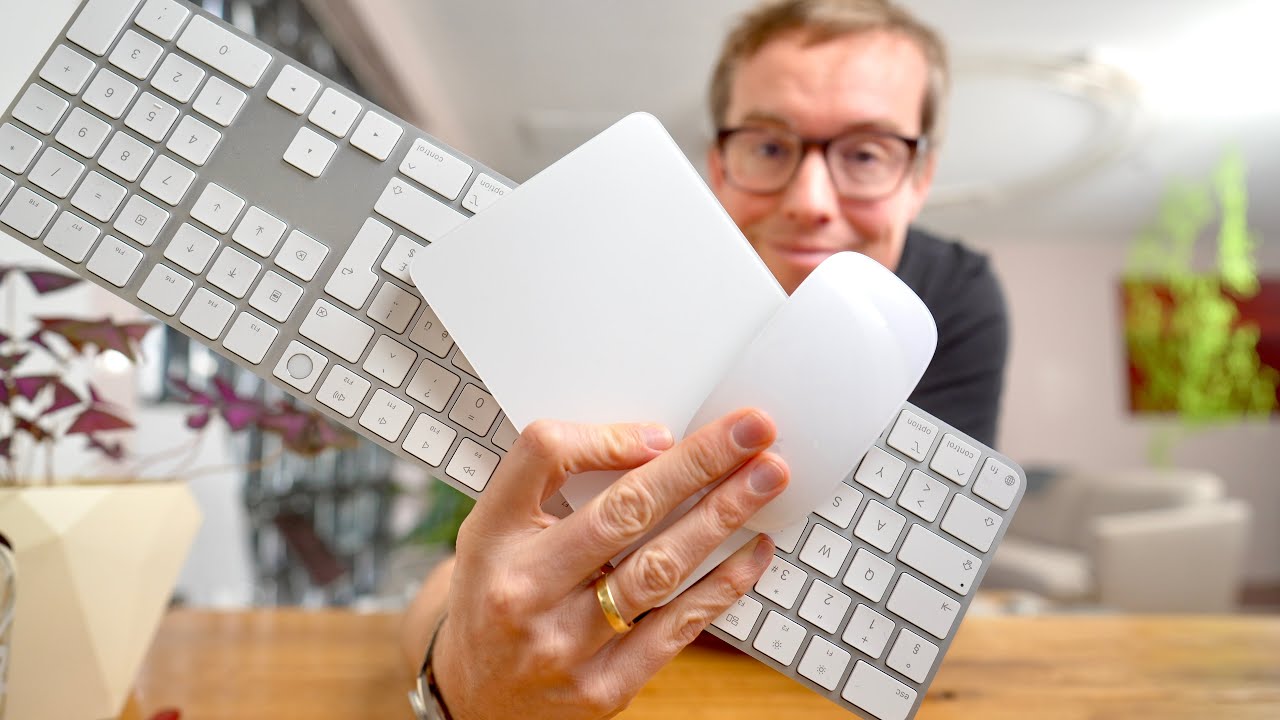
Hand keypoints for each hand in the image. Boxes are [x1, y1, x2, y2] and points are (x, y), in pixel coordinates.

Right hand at [432, 408, 787, 719]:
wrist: (470, 696)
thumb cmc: (496, 592)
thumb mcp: (496, 526)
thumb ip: (556, 477)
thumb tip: (656, 447)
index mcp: (494, 535)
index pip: (545, 457)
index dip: (610, 438)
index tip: (665, 431)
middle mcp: (525, 590)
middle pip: (623, 512)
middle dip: (697, 465)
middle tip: (754, 432)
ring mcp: (565, 645)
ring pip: (659, 569)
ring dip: (722, 517)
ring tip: (767, 479)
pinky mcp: (602, 689)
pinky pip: (676, 629)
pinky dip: (722, 586)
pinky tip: (754, 551)